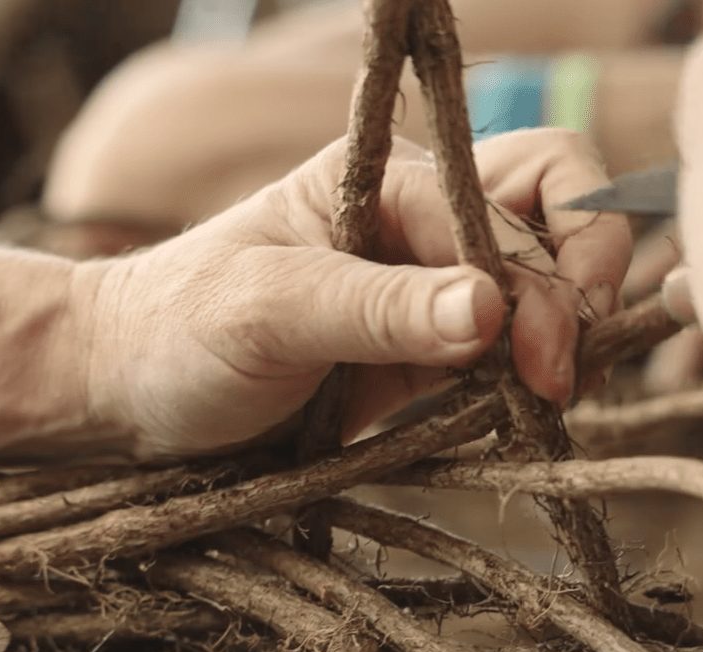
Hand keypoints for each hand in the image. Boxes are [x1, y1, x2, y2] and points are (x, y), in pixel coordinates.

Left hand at [70, 130, 630, 457]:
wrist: (125, 392)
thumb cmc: (177, 329)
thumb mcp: (269, 311)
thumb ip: (377, 309)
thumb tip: (489, 312)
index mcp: (387, 181)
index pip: (520, 197)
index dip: (550, 273)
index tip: (541, 359)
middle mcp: (418, 225)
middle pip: (551, 226)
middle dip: (576, 295)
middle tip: (556, 381)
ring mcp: (423, 293)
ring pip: (540, 293)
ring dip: (561, 343)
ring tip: (543, 405)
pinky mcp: (418, 359)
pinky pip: (504, 359)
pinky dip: (526, 386)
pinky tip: (518, 420)